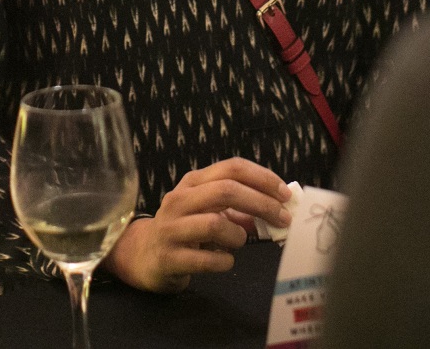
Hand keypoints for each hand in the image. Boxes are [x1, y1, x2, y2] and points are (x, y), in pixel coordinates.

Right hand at [102, 158, 291, 293]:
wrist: (144, 256)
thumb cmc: (185, 229)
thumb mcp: (209, 211)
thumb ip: (239, 209)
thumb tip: (276, 210)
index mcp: (193, 182)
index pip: (231, 168)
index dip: (262, 178)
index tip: (285, 194)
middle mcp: (179, 200)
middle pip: (225, 191)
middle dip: (261, 203)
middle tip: (282, 219)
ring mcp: (171, 228)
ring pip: (214, 224)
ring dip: (238, 236)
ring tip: (240, 242)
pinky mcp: (168, 257)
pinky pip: (206, 259)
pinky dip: (225, 261)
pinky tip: (225, 261)